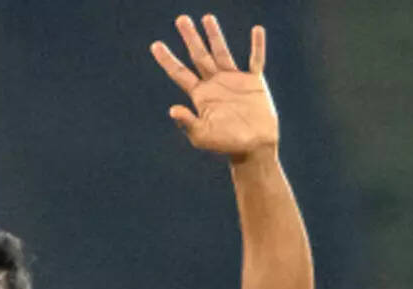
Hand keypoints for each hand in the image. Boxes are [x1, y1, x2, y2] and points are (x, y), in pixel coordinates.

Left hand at [150, 15, 276, 158]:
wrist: (254, 148)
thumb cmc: (226, 145)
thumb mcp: (202, 136)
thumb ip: (188, 122)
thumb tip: (172, 110)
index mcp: (200, 95)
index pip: (180, 73)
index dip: (167, 59)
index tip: (155, 45)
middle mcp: (214, 84)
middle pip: (199, 56)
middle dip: (190, 38)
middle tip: (181, 19)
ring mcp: (234, 81)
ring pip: (222, 52)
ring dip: (215, 35)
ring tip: (207, 17)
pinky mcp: (254, 82)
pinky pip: (255, 60)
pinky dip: (257, 46)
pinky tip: (257, 30)